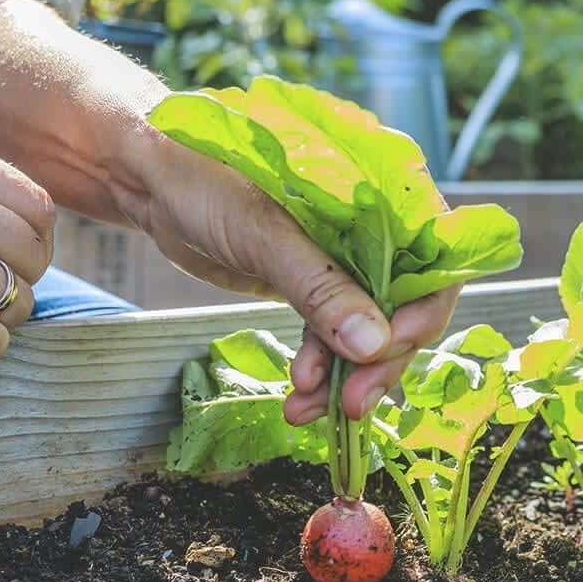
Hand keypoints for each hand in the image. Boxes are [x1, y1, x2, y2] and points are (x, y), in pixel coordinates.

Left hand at [108, 122, 459, 421]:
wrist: (146, 174)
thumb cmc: (203, 175)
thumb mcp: (266, 235)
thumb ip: (323, 290)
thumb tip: (375, 346)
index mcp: (383, 192)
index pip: (437, 259)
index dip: (424, 311)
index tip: (389, 351)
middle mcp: (376, 228)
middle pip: (408, 306)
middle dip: (380, 360)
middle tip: (352, 403)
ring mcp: (346, 259)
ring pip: (370, 329)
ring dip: (346, 376)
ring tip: (307, 406)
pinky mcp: (314, 283)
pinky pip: (335, 334)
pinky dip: (322, 369)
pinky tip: (300, 393)